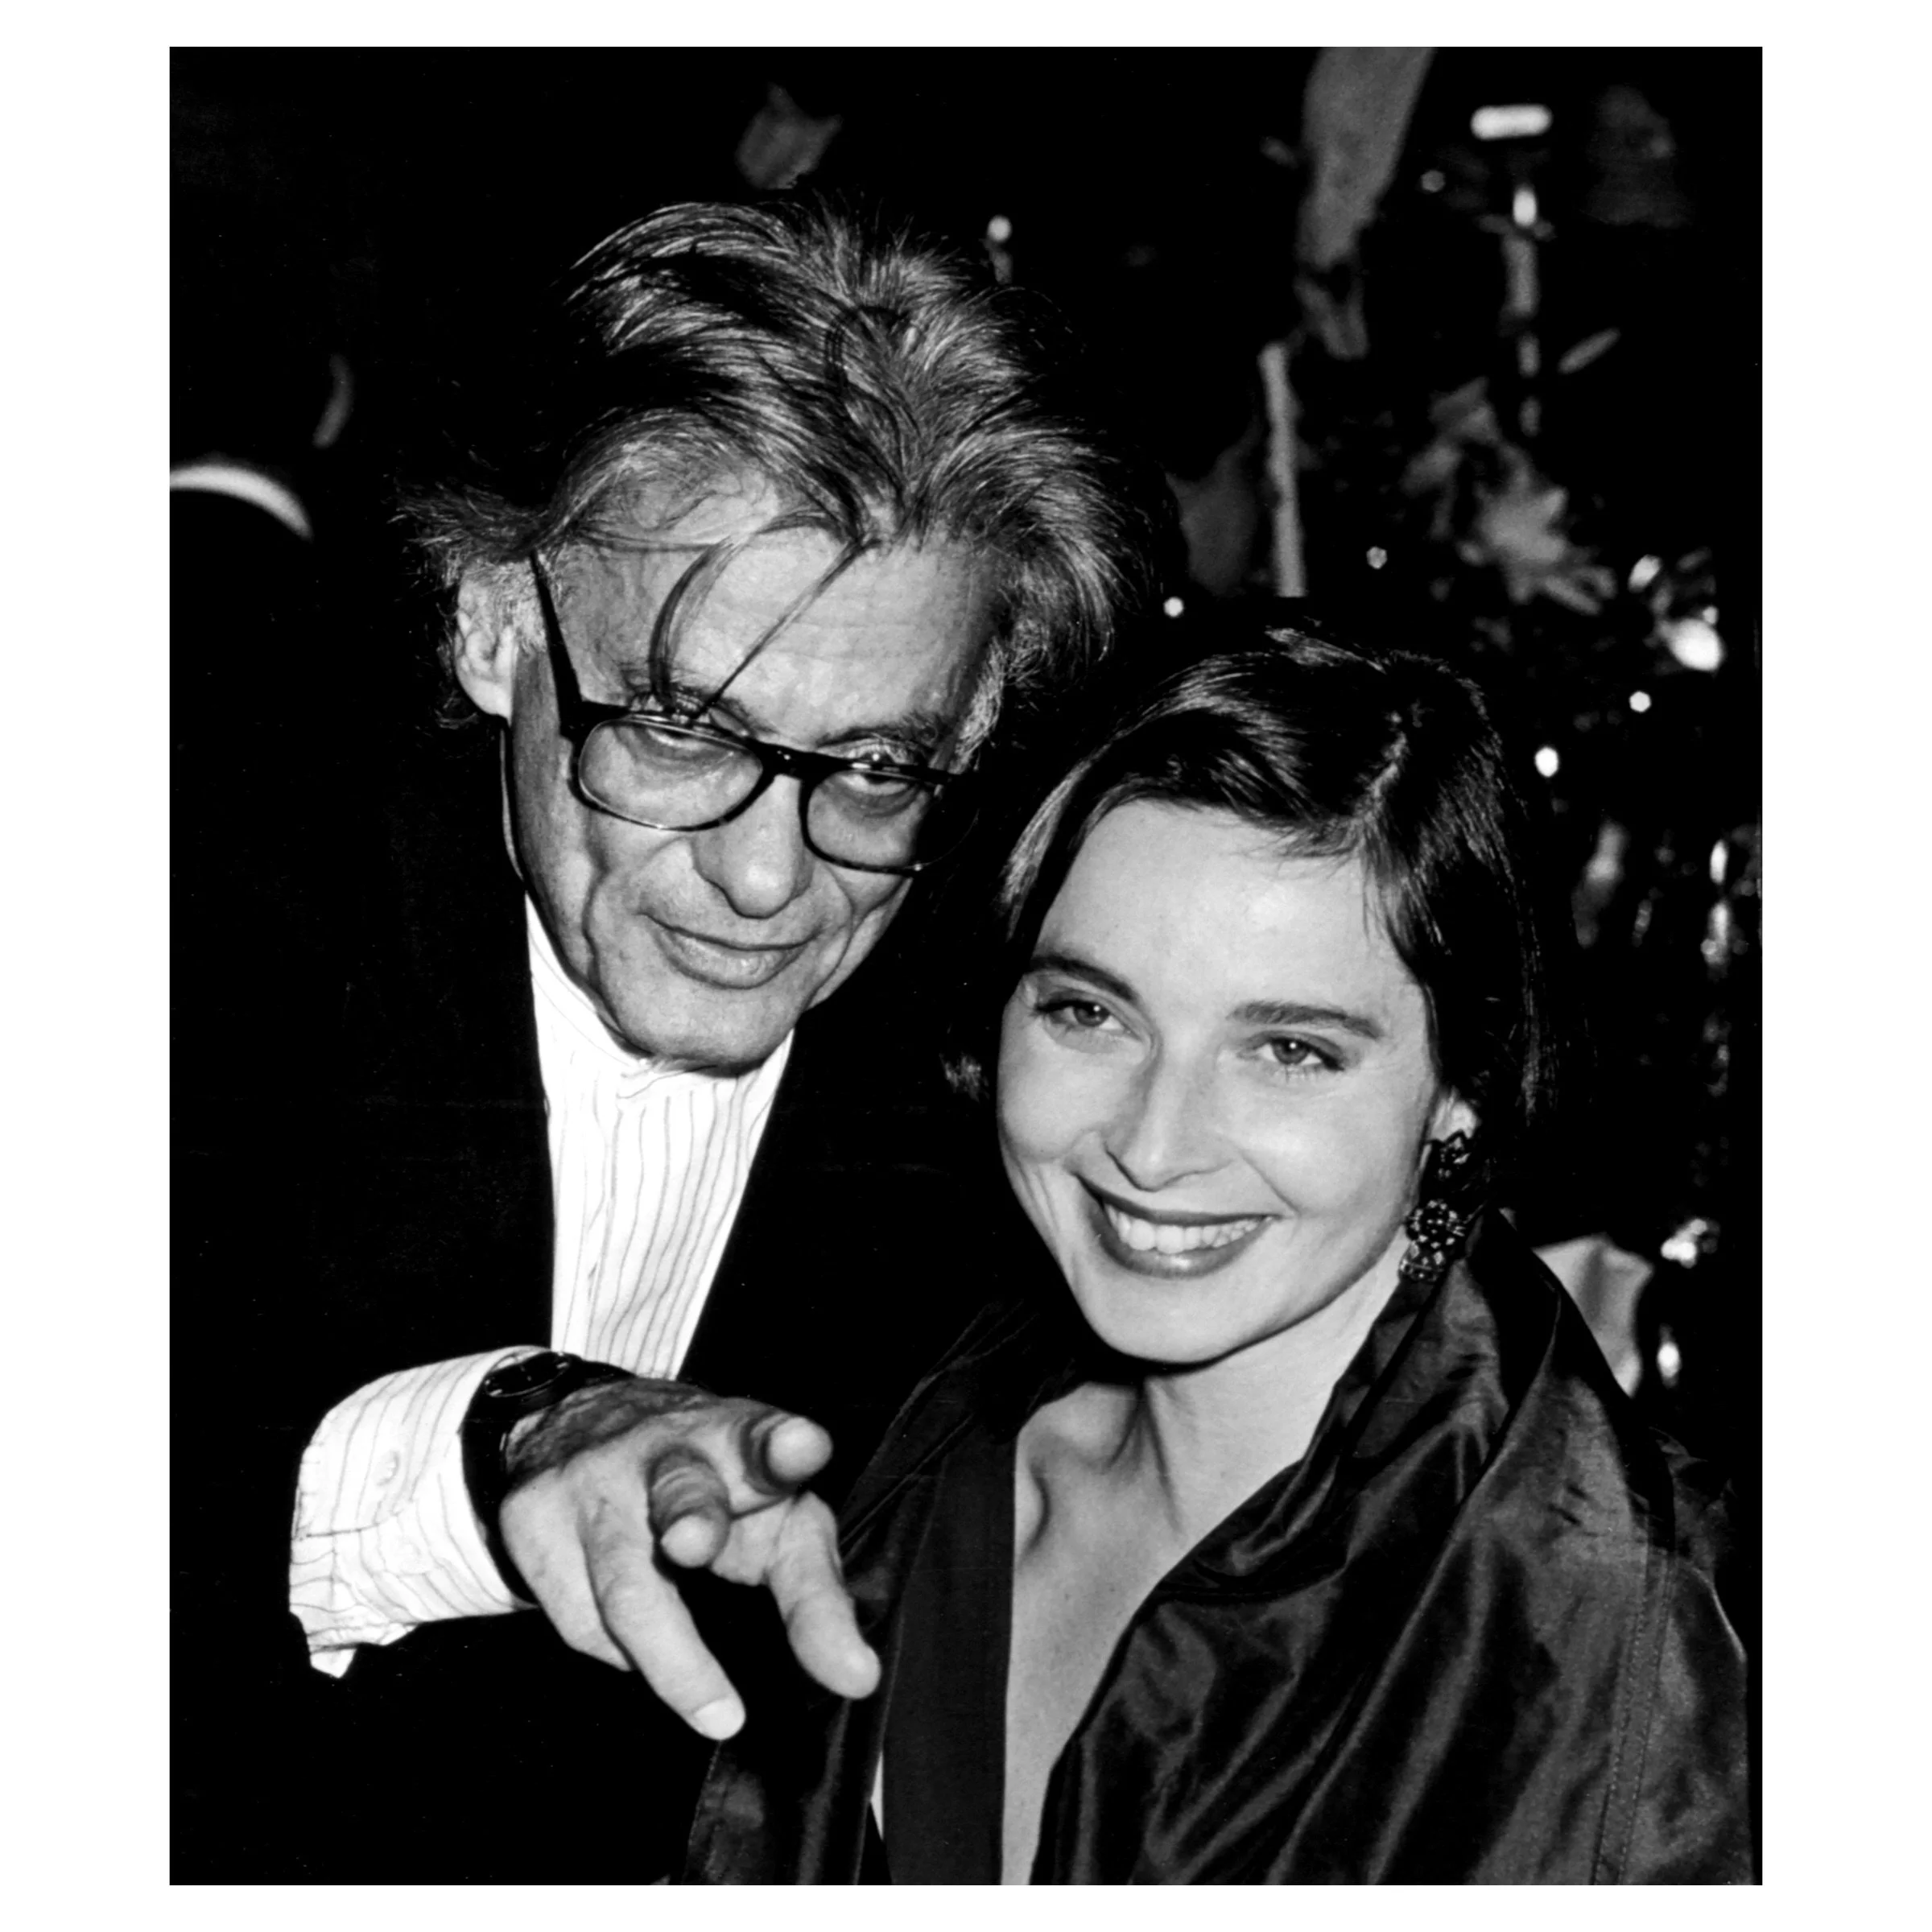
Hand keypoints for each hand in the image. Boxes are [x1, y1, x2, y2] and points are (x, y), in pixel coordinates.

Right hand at [497, 1379, 878, 1739]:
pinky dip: (617, 1652)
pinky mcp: (531, 1518)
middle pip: (679, 1489)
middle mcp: (661, 1449)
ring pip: (624, 1585)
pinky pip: (579, 1619)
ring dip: (672, 1656)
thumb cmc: (711, 1490)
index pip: (759, 1438)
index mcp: (735, 1441)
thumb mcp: (773, 1522)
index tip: (803, 1446)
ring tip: (718, 1712)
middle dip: (690, 1516)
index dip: (781, 1445)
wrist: (579, 1425)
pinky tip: (636, 1644)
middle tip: (693, 1544)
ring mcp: (590, 1482)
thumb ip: (815, 1596)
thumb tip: (857, 1678)